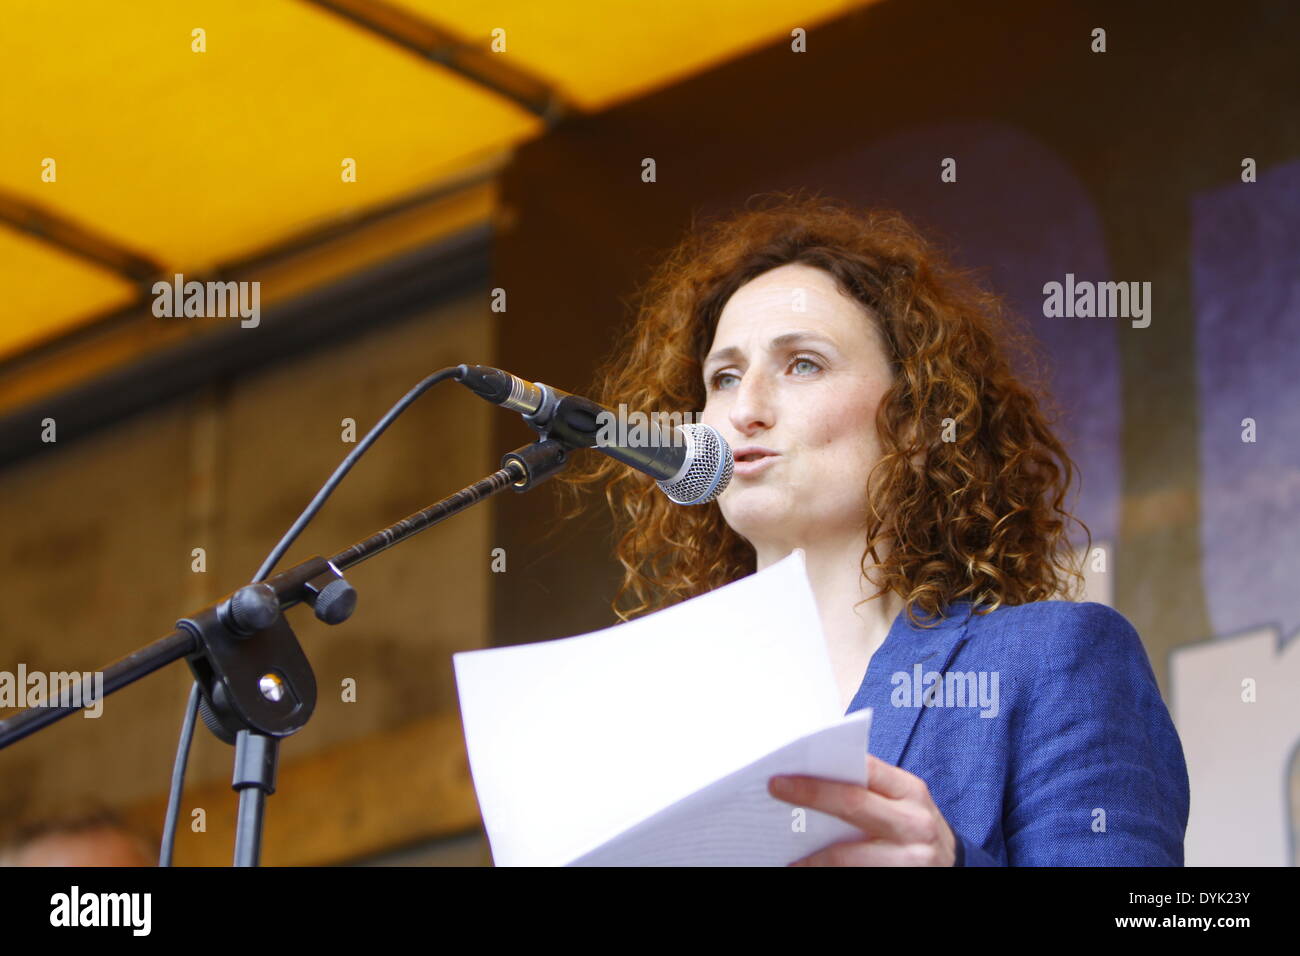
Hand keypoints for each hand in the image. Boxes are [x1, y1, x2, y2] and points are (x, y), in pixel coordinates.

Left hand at [767, 753, 957, 865]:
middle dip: (810, 797)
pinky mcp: (902, 882)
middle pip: (852, 806)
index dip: (822, 773)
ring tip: (786, 856)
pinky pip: (855, 875)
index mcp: (911, 791)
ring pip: (847, 856)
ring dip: (811, 857)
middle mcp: (914, 824)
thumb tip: (811, 779)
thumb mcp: (903, 802)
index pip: (863, 771)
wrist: (953, 868)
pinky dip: (826, 872)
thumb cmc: (914, 828)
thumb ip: (870, 789)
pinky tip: (808, 870)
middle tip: (774, 792)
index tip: (782, 777)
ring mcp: (910, 859)